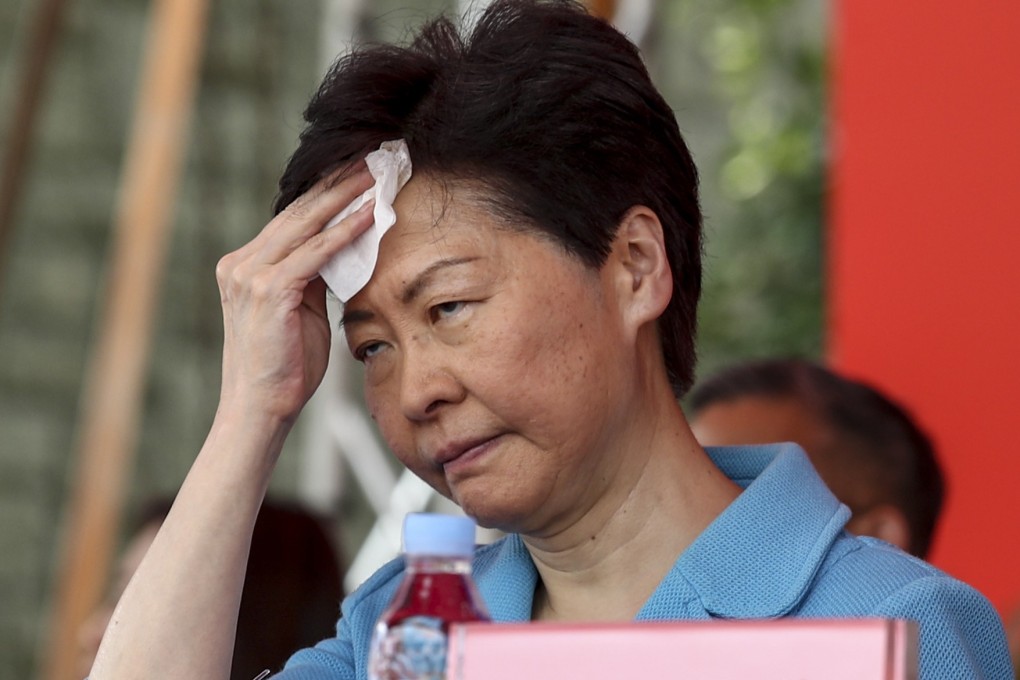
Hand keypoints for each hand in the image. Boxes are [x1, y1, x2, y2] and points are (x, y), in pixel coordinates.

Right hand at [215, 164, 375, 424]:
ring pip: (307, 223)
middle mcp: (241, 263)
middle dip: (338, 182)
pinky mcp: (269, 290)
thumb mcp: (301, 312)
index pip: (291, 219)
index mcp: (244, 265)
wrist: (260, 409)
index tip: (356, 171)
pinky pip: (316, 252)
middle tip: (372, 158)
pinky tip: (372, 214)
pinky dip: (346, 231)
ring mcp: (250, 274)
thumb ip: (313, 279)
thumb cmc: (285, 367)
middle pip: (298, 211)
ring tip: (377, 174)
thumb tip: (343, 253)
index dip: (326, 193)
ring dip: (346, 196)